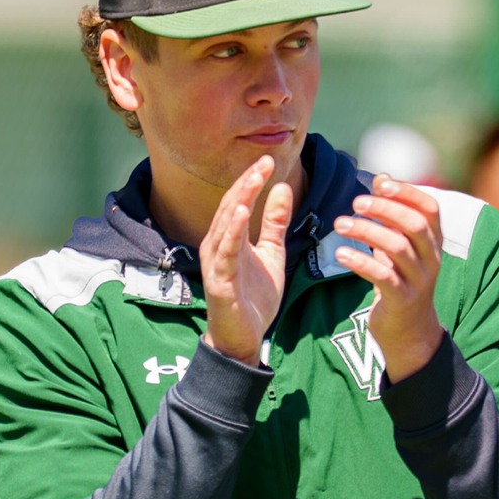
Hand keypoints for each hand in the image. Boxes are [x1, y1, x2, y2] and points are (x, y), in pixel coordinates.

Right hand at [200, 156, 292, 364]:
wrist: (244, 338)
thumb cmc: (253, 297)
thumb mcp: (271, 254)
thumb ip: (274, 222)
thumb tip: (282, 187)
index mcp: (229, 238)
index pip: (238, 201)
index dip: (252, 180)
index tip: (269, 160)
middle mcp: (217, 246)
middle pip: (230, 207)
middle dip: (247, 184)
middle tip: (264, 162)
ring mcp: (216, 264)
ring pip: (225, 226)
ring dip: (238, 201)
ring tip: (252, 180)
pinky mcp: (219, 282)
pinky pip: (226, 253)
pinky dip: (232, 232)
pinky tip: (241, 214)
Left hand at [331, 176, 444, 382]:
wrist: (409, 331)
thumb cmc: (401, 280)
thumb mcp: (401, 246)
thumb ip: (394, 216)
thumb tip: (382, 177)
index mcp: (433, 242)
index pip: (430, 208)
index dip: (408, 192)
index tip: (380, 182)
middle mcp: (431, 259)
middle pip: (415, 225)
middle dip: (385, 209)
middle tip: (356, 202)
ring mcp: (419, 280)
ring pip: (398, 249)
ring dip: (368, 232)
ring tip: (340, 224)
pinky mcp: (403, 300)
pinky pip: (384, 277)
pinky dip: (362, 262)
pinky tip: (342, 253)